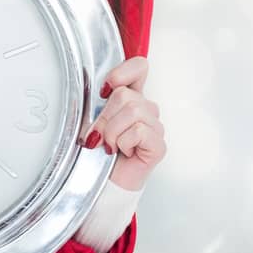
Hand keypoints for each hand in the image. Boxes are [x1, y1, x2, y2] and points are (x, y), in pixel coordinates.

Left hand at [83, 56, 163, 190]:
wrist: (105, 184)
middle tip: (99, 136)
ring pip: (132, 111)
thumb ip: (96, 105)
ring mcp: (155, 127)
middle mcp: (146, 110)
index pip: (139, 67)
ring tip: (111, 146)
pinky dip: (123, 143)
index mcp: (132, 98)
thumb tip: (98, 95)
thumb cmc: (99, 154)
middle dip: (105, 118)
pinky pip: (138, 131)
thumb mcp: (93, 122)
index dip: (122, 72)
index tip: (104, 90)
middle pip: (125, 94)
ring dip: (112, 133)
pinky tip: (123, 153)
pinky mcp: (158, 145)